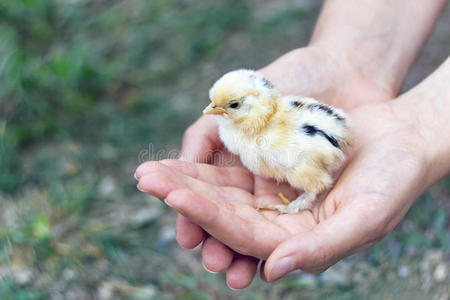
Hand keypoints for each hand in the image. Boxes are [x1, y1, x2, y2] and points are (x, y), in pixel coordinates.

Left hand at [136, 97, 432, 284]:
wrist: (404, 137)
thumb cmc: (394, 178)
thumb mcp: (365, 216)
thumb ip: (321, 248)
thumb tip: (272, 272)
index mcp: (295, 238)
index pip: (243, 232)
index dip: (208, 215)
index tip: (175, 198)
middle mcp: (277, 218)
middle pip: (223, 209)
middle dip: (184, 195)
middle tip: (146, 181)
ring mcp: (271, 189)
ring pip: (220, 186)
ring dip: (185, 177)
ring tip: (149, 172)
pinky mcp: (271, 163)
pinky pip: (232, 163)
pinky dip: (207, 158)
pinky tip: (178, 155)